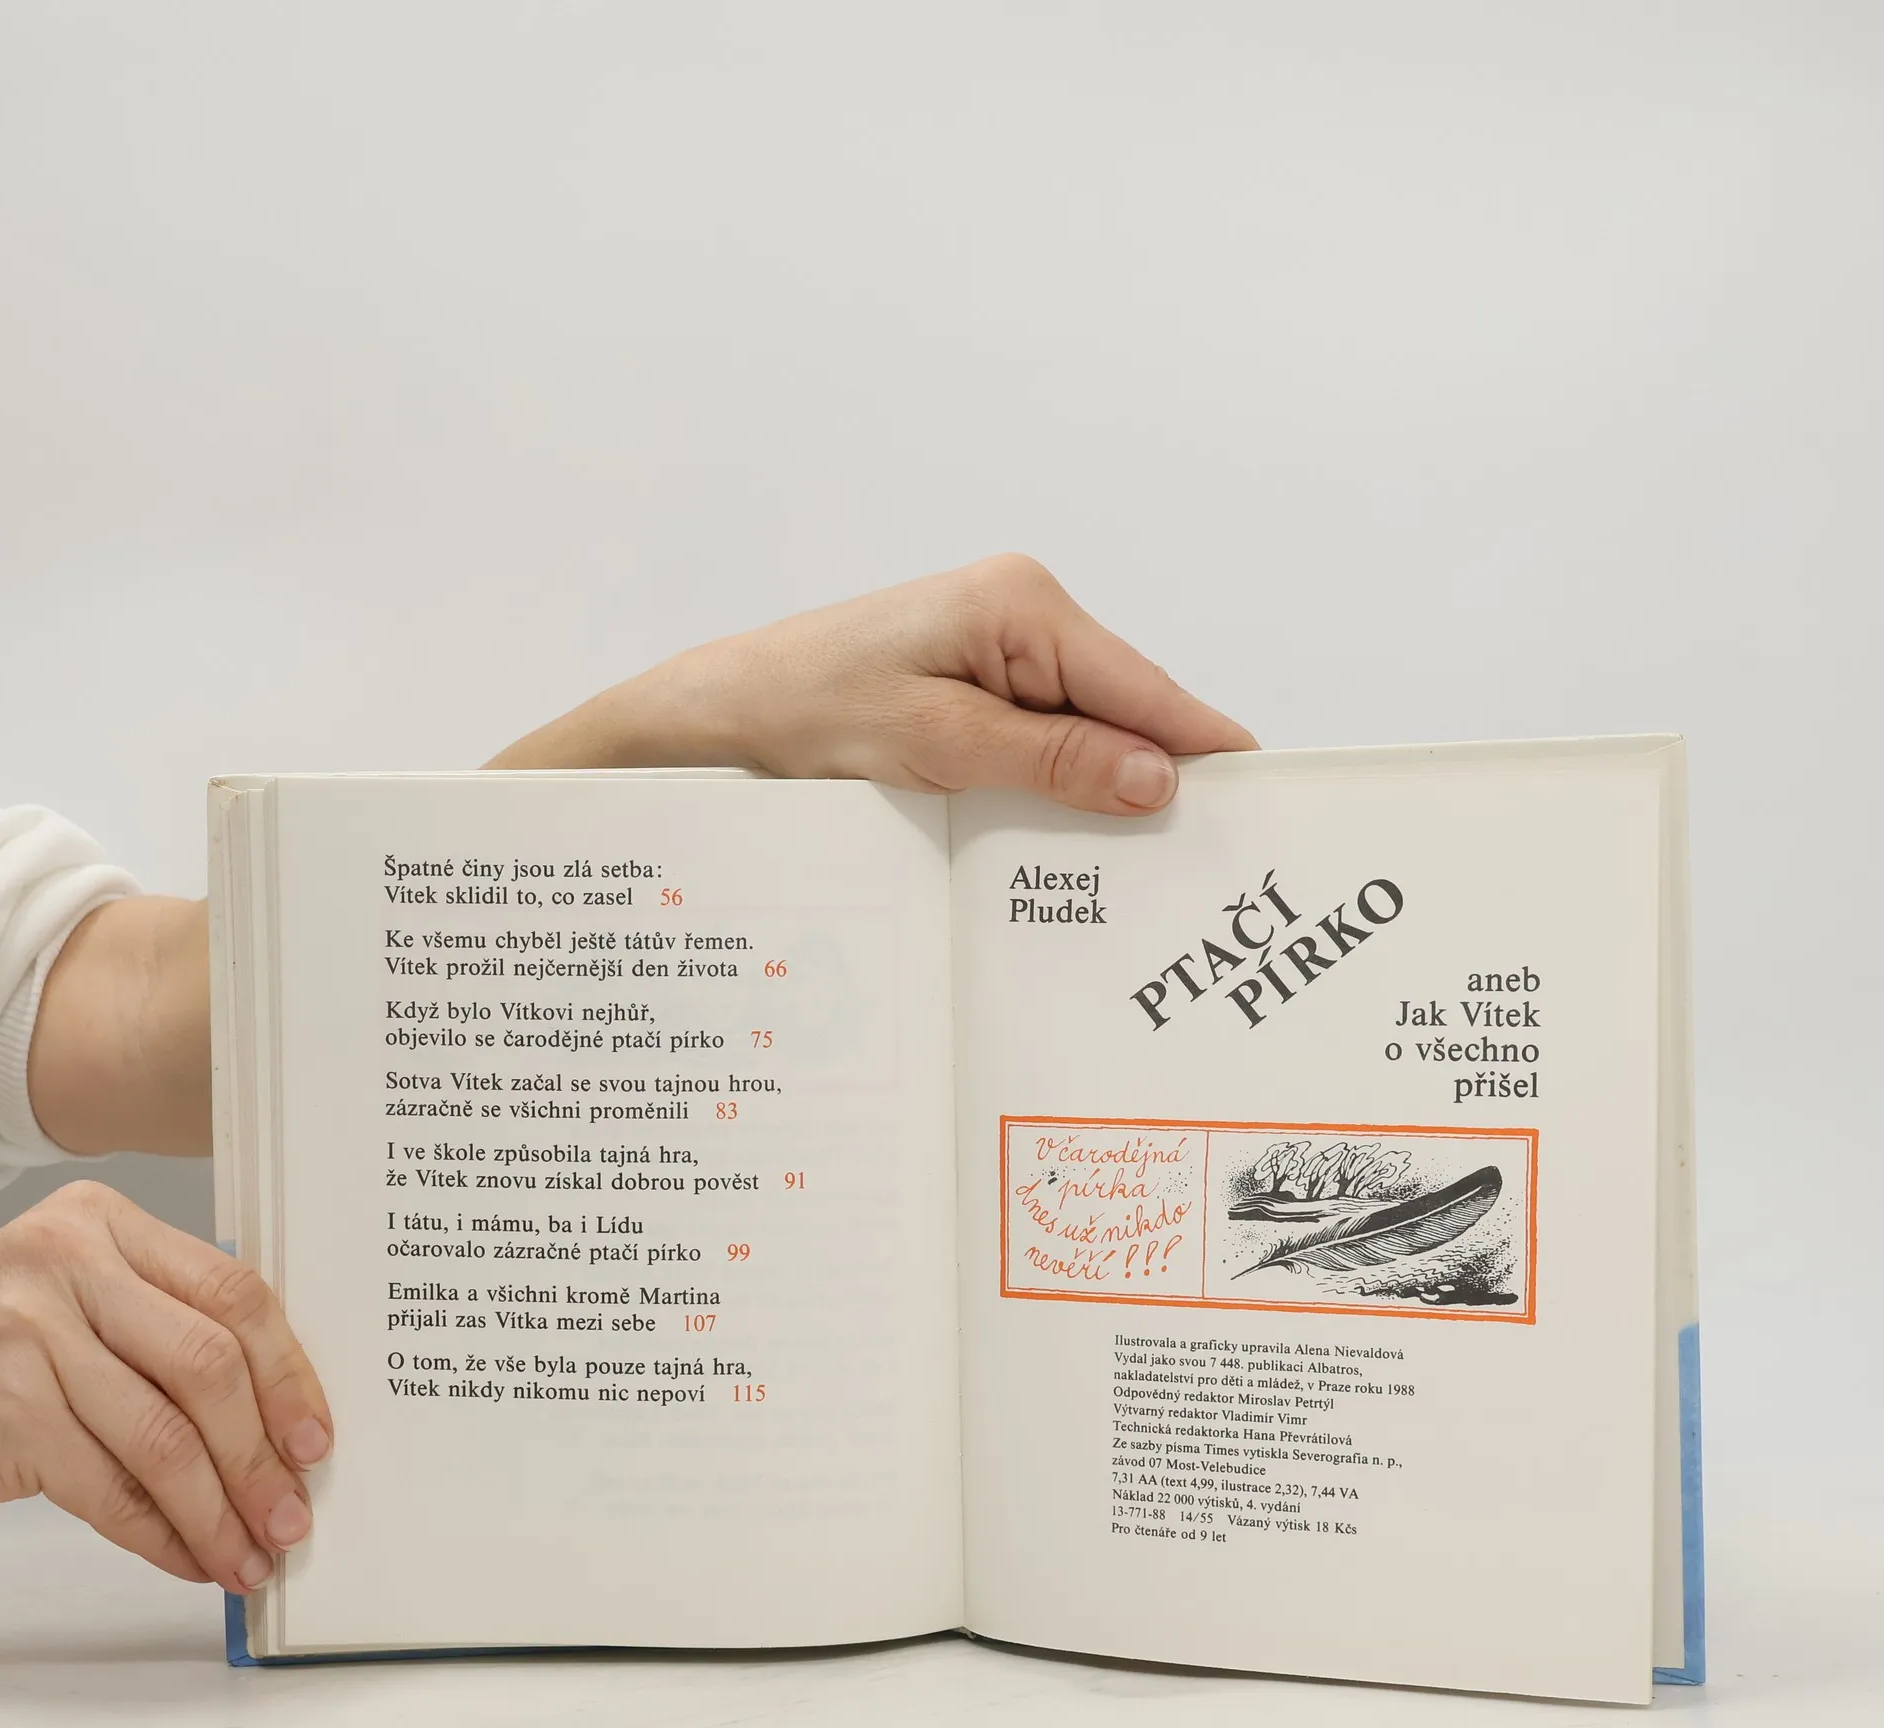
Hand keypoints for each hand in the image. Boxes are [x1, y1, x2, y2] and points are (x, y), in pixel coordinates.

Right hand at [0, 1182, 331, 1588]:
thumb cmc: (8, 1343)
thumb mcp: (87, 1299)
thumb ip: (173, 1326)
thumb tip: (282, 1423)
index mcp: (106, 1224)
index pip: (231, 1292)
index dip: (288, 1373)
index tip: (316, 1439)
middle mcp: (64, 1266)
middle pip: (205, 1366)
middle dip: (258, 1456)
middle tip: (290, 1515)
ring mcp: (23, 1338)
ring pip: (160, 1439)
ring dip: (216, 1512)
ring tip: (247, 1554)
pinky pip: (105, 1490)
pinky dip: (158, 1535)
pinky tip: (189, 1557)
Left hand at [489, 554, 1256, 813]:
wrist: (712, 714)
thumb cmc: (802, 709)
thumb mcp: (932, 742)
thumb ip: (1049, 759)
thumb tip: (1157, 779)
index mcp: (1021, 605)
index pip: (1144, 686)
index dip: (1206, 747)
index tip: (1267, 801)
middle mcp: (1021, 615)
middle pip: (1125, 710)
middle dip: (1156, 782)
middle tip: (1204, 866)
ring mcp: (997, 651)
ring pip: (1086, 733)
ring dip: (1103, 794)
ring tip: (1144, 872)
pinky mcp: (972, 687)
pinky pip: (1042, 741)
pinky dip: (1058, 790)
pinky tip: (1068, 843)